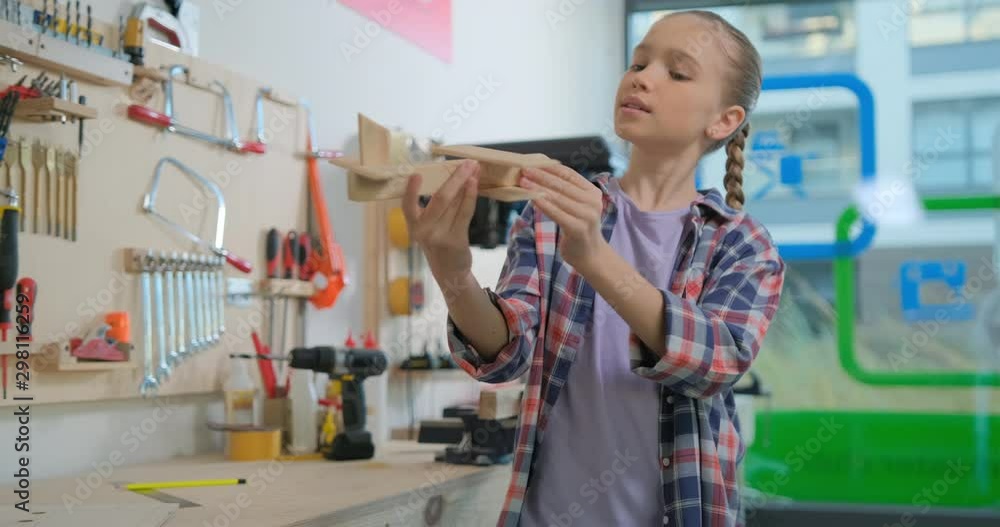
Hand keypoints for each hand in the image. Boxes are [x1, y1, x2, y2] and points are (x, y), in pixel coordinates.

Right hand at [402, 160, 479, 288]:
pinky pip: (465, 213)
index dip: (411, 191)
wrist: (449, 272)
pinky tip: (474, 184)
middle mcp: (424, 231)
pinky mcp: (456, 240)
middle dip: (455, 178)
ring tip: (475, 169)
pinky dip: (470, 196)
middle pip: (440, 199)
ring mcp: (440, 236)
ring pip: (454, 203)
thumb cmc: (438, 242)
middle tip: (467, 162)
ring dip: (466, 183)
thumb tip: (451, 175)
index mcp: (414, 226)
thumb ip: (436, 206)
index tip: (416, 174)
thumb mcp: (430, 227)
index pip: (407, 206)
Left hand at [518, 166, 605, 271]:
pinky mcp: (577, 228)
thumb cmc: (579, 229)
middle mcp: (592, 202)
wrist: (591, 255)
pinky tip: (531, 198)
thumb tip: (541, 175)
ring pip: (557, 197)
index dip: (550, 168)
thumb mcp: (578, 206)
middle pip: (562, 184)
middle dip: (541, 176)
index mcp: (592, 192)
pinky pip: (555, 212)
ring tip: (523, 182)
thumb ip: (567, 193)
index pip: (569, 174)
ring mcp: (586, 215)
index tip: (534, 163)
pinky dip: (542, 204)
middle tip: (524, 169)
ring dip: (538, 188)